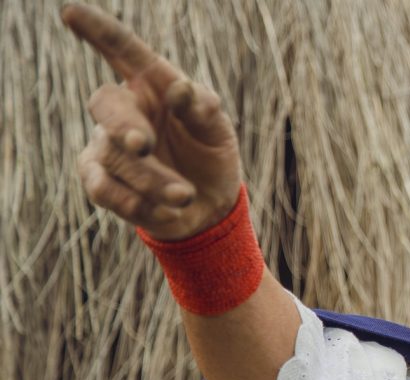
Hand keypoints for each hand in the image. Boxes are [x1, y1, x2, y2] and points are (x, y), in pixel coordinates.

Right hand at [63, 3, 241, 240]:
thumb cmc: (210, 153)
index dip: (98, 31)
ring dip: (154, 179)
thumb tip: (179, 89)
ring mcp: (106, 145)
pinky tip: (164, 209)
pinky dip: (136, 201)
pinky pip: (103, 189)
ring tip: (186, 195)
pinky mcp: (100, 180)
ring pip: (117, 157)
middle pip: (106, 104)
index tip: (71, 12)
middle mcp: (124, 110)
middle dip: (124, 125)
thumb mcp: (217, 129)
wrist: (209, 205)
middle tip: (144, 145)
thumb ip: (202, 107)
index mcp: (151, 85)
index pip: (122, 52)